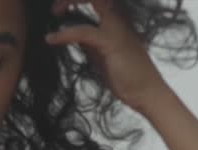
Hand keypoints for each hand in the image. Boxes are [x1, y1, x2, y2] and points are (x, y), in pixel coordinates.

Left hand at [44, 0, 172, 115]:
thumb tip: (72, 33)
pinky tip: (51, 39)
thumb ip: (89, 41)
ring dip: (67, 2)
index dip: (77, 0)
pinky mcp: (111, 42)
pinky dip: (64, 34)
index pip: (97, 0)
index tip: (61, 10)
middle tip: (55, 10)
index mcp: (117, 19)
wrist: (146, 92)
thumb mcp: (102, 54)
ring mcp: (116, 28)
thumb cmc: (127, 76)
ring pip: (91, 0)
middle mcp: (118, 18)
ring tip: (53, 15)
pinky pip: (82, 31)